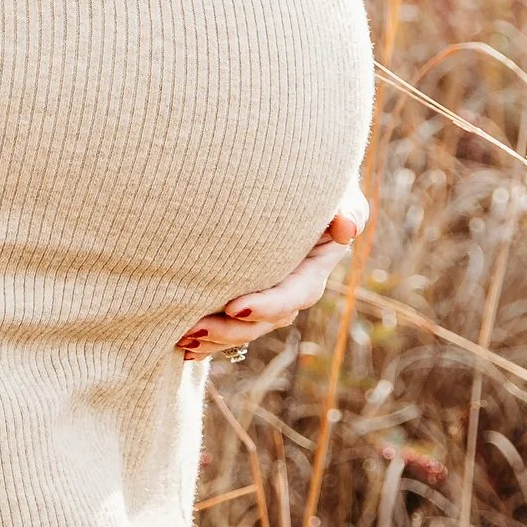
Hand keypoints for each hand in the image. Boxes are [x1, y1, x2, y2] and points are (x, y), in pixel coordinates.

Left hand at [177, 177, 370, 363]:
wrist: (293, 183)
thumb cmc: (317, 183)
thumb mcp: (339, 193)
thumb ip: (347, 209)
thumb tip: (347, 227)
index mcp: (313, 270)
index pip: (294, 295)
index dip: (267, 305)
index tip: (234, 308)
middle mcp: (291, 290)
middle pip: (264, 321)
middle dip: (230, 330)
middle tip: (194, 329)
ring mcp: (267, 296)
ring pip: (244, 328)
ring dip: (214, 338)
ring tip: (181, 339)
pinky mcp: (245, 295)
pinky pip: (229, 324)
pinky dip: (208, 337)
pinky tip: (180, 344)